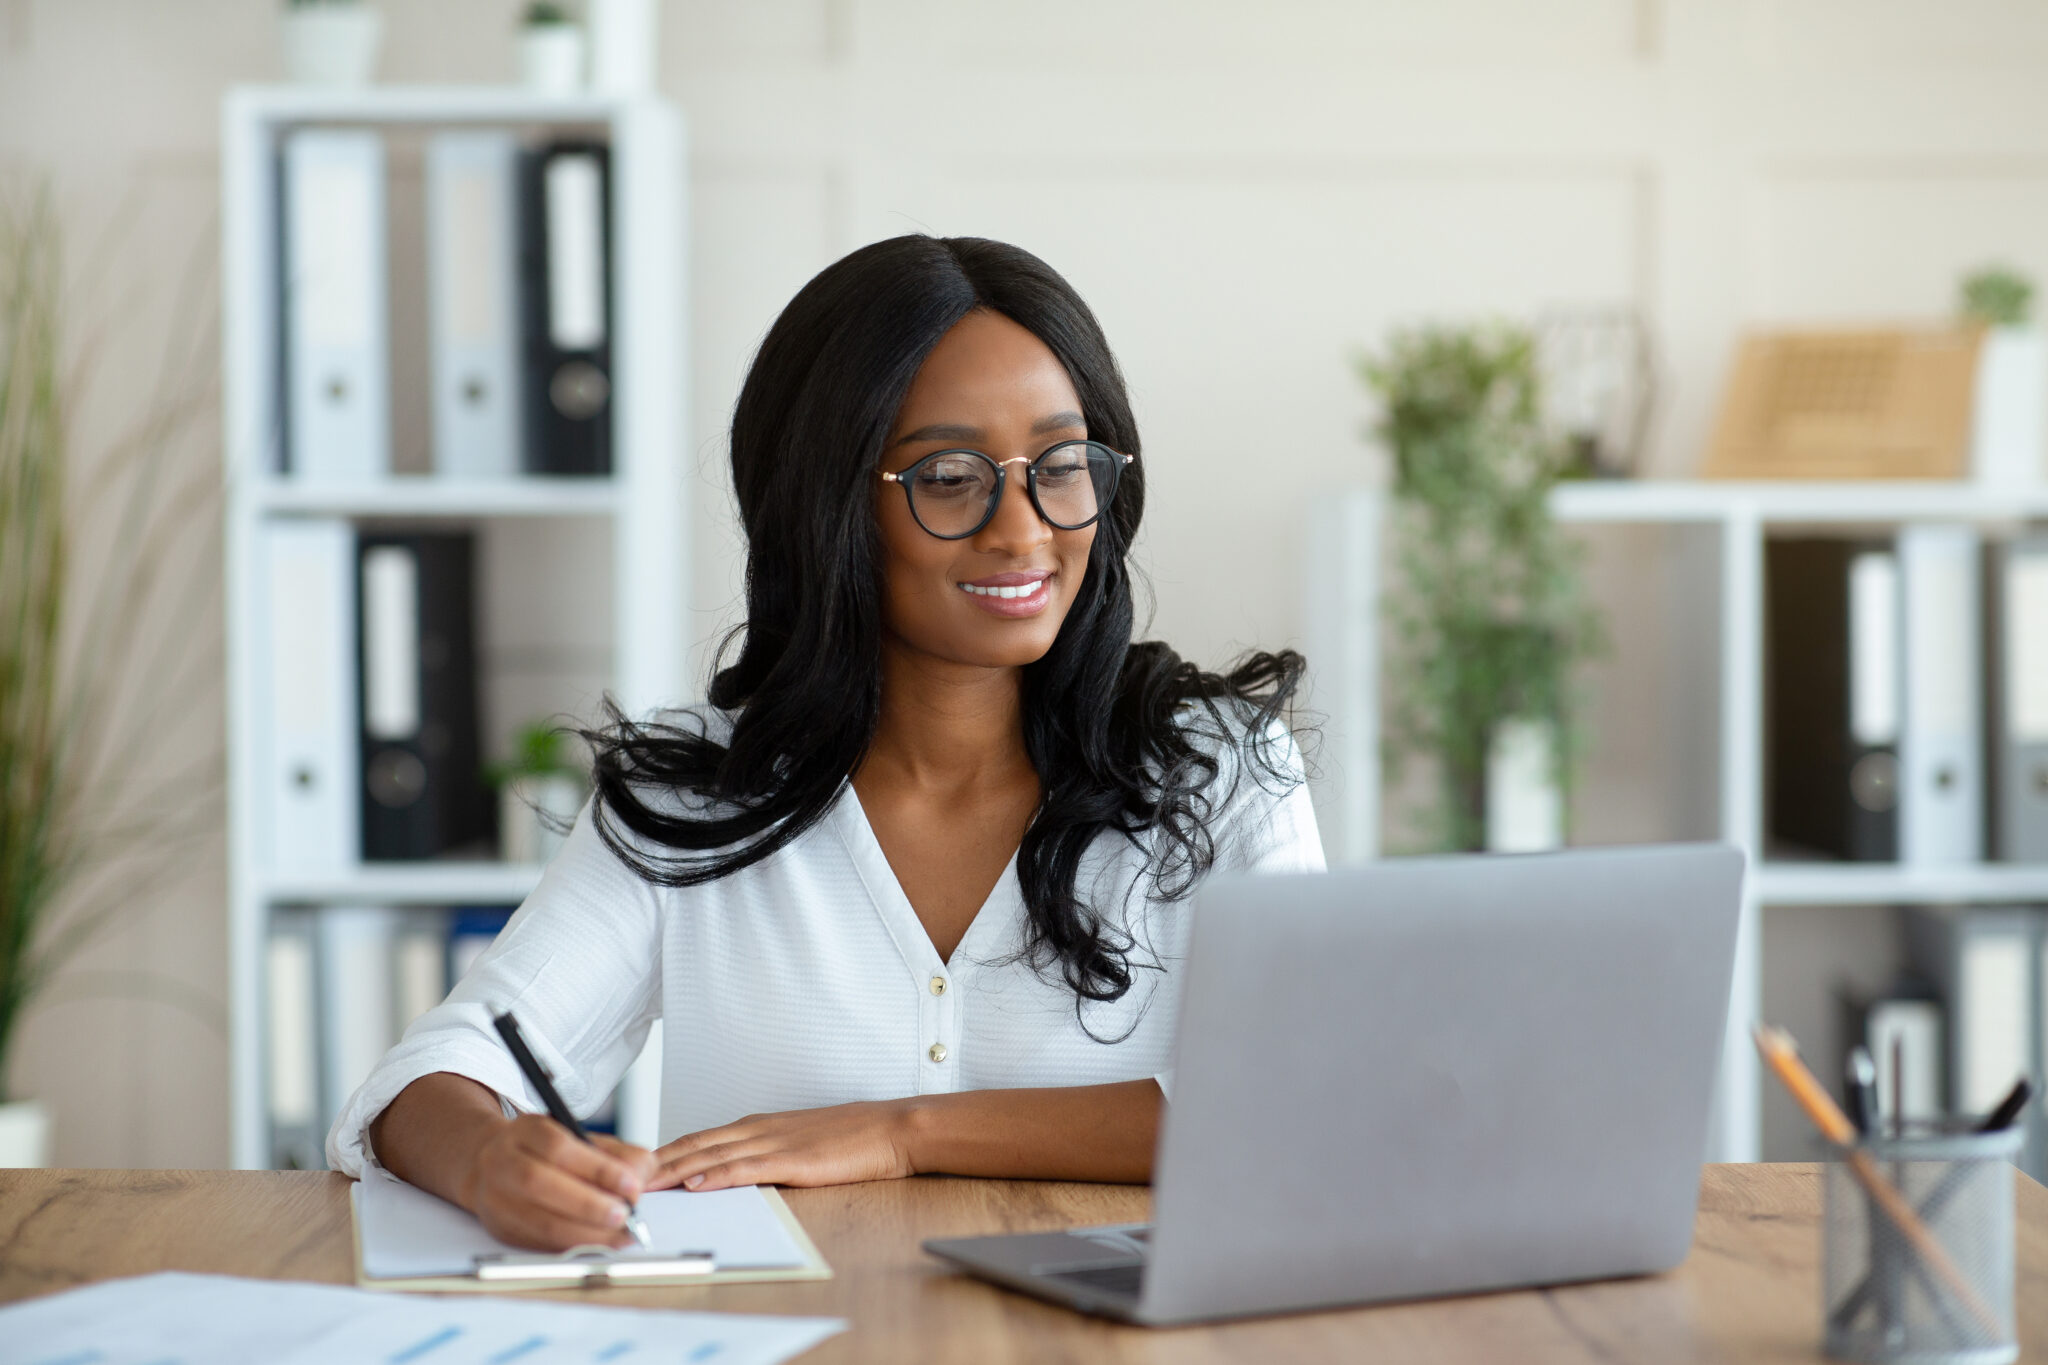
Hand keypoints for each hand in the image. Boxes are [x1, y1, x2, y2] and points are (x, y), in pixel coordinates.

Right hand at [459, 1114, 659, 1251]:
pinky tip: (599, 1244)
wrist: (494, 1165)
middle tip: (624, 1214)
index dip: (597, 1168)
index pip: (559, 1147)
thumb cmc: (547, 1153)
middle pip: (540, 1183)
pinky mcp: (500, 1228)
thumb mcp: (581, 1139)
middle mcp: (503, 1161)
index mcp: (526, 1131)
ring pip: (538, 1220)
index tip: (630, 1184)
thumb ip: (616, 1154)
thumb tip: (640, 1176)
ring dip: (585, 1232)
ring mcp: (495, 1198)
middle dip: (588, 1204)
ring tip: (619, 1234)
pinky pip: (538, 1243)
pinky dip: (573, 1246)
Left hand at [648, 1100, 919, 1192]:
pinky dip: (715, 1175)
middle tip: (617, 1175)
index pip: (697, 1139)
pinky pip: (744, 1168)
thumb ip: (762, 1154)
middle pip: (693, 1144)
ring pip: (710, 1154)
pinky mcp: (791, 1160)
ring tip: (640, 1183)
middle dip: (654, 1161)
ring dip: (672, 1169)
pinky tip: (694, 1183)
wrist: (889, 1128)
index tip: (630, 1166)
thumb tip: (729, 1173)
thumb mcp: (797, 1142)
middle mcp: (757, 1129)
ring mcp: (773, 1142)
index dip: (662, 1152)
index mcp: (757, 1126)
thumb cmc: (850, 1138)